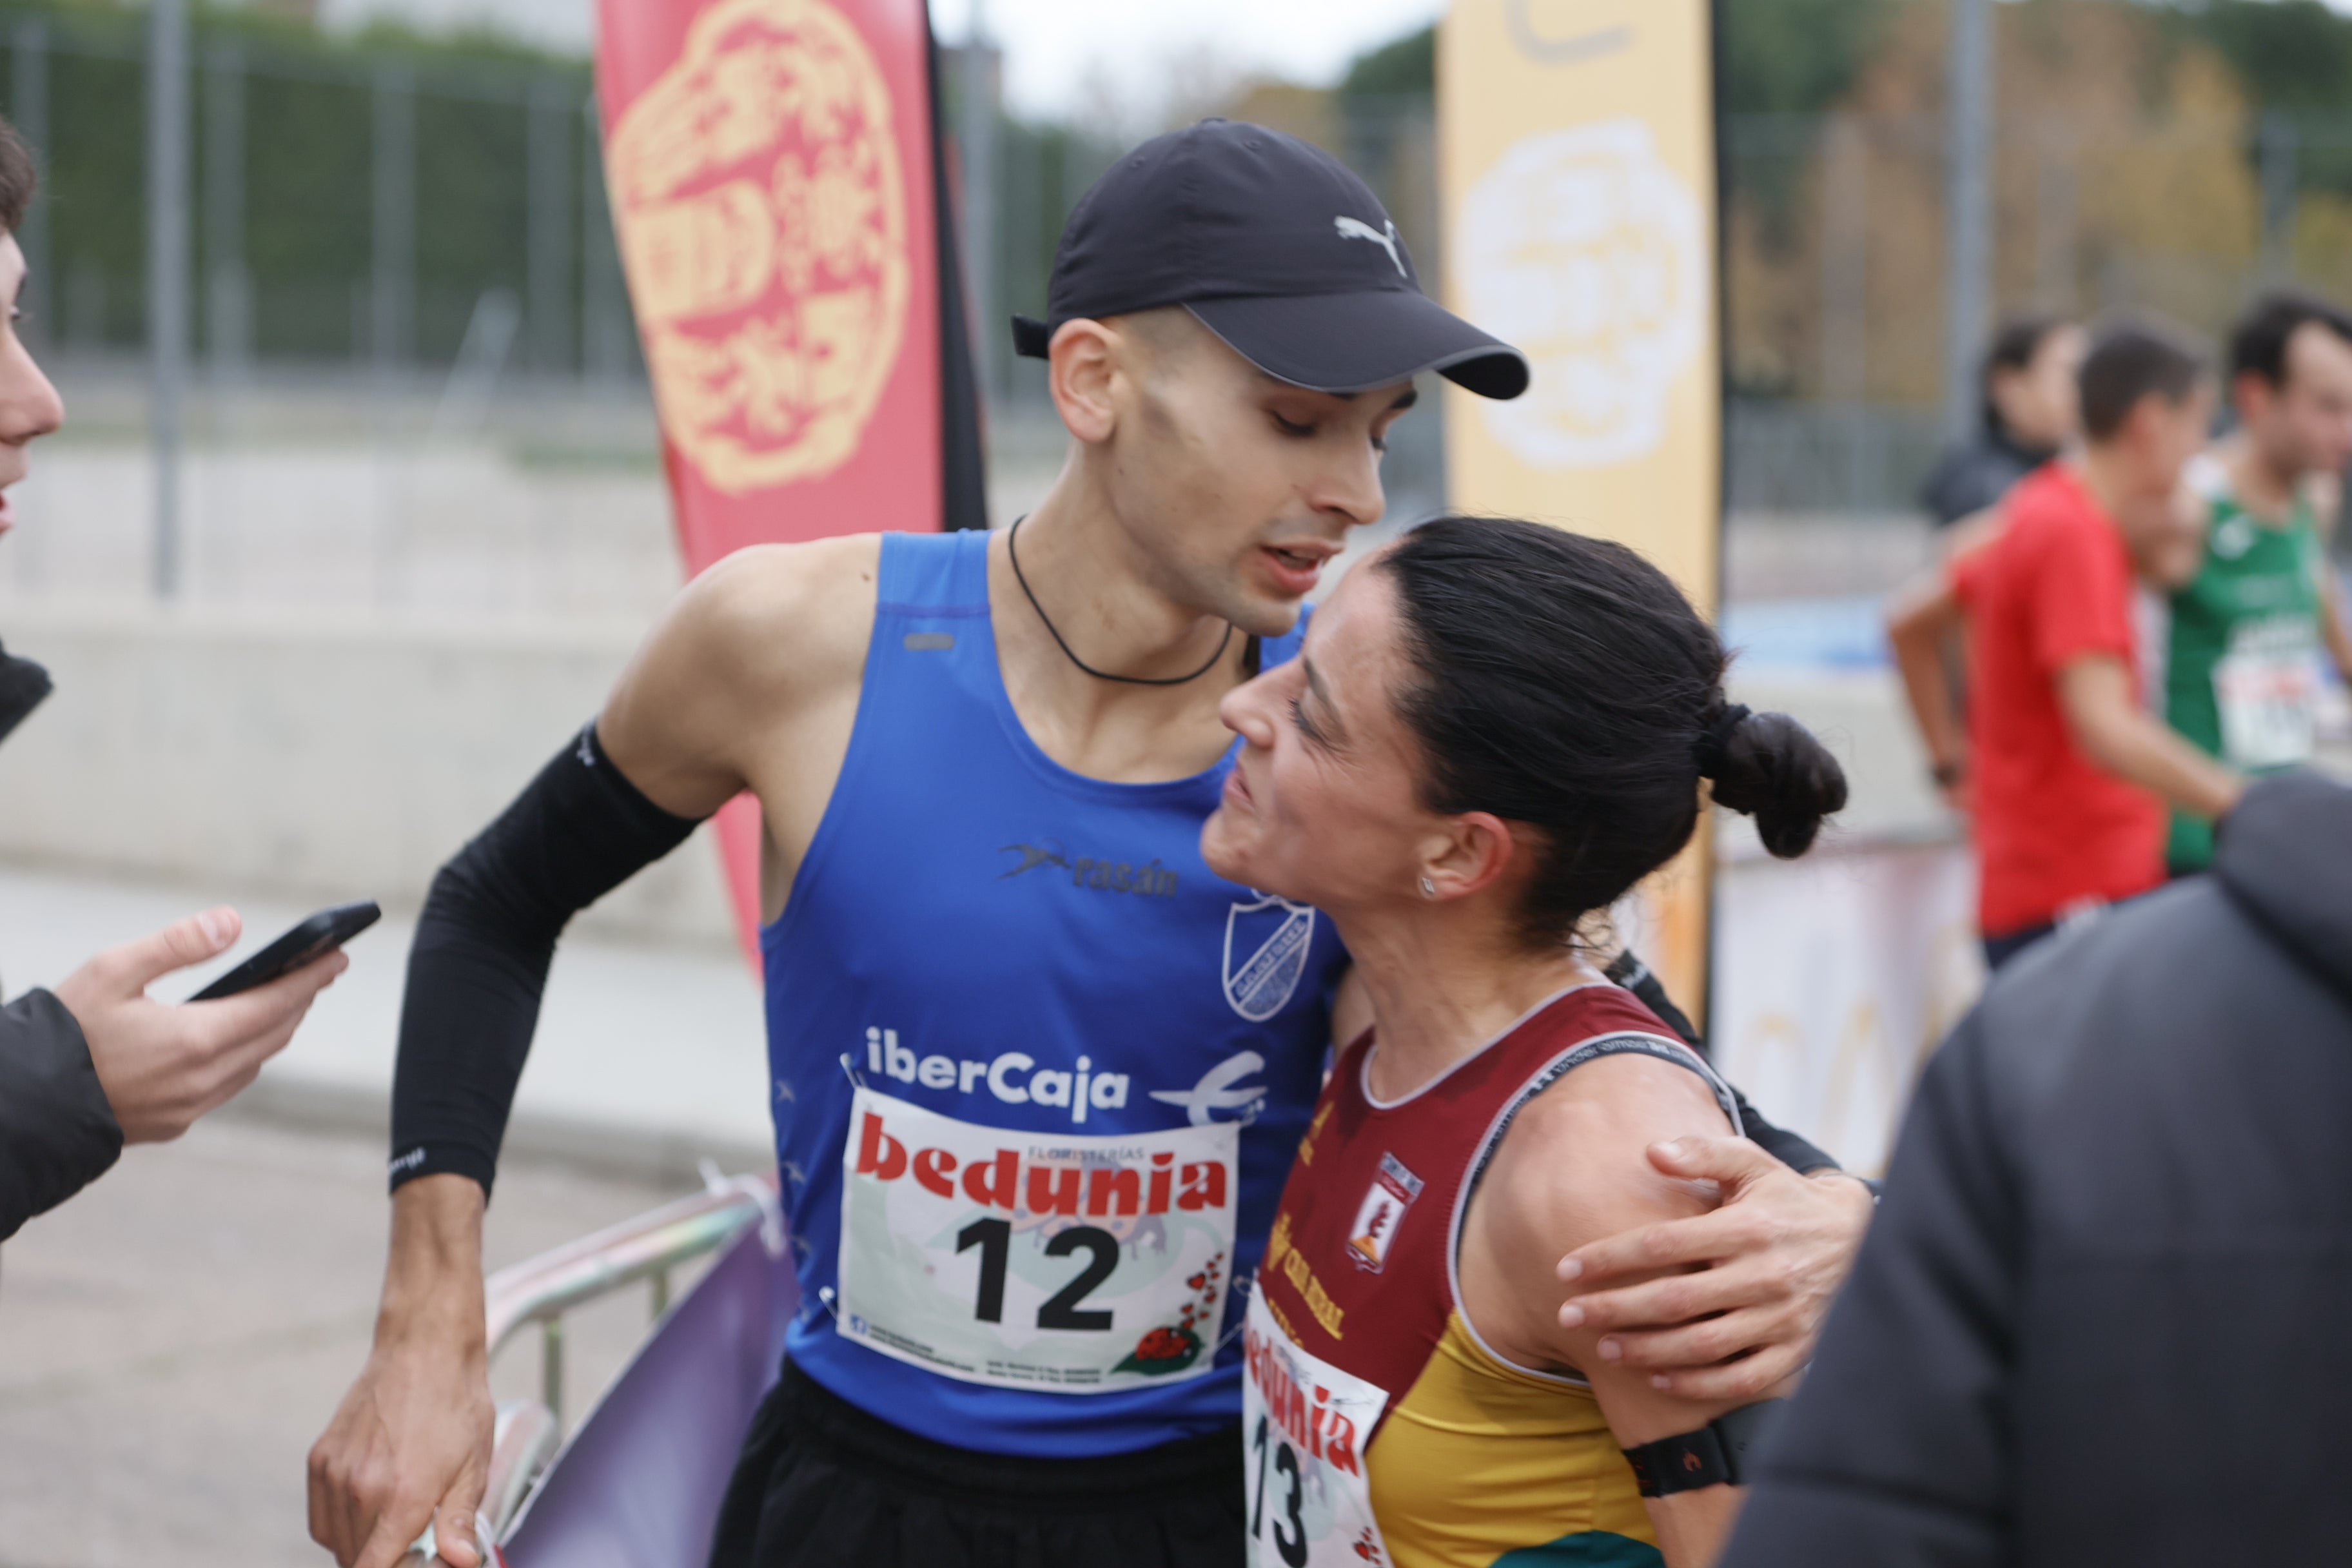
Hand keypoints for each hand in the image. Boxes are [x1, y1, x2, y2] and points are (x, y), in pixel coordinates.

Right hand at [54, 906, 347, 1142]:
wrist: (21, 1107)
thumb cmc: (60, 1033)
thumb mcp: (112, 971)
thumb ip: (177, 944)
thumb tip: (233, 922)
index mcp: (195, 1040)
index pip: (275, 1004)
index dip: (311, 978)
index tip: (338, 957)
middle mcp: (203, 1080)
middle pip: (273, 1034)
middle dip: (299, 1000)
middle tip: (319, 971)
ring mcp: (189, 1107)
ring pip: (254, 1063)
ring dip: (274, 1030)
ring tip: (287, 998)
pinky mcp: (173, 1124)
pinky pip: (227, 1085)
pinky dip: (244, 1056)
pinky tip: (239, 1037)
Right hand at [309, 1328, 493, 1567]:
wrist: (424, 1351)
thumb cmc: (456, 1406)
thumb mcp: (474, 1466)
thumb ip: (460, 1522)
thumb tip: (461, 1562)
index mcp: (403, 1496)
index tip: (411, 1563)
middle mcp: (361, 1488)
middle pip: (357, 1560)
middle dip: (386, 1559)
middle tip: (416, 1539)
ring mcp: (334, 1473)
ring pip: (337, 1542)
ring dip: (363, 1543)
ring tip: (397, 1517)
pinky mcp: (319, 1460)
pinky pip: (322, 1518)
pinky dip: (342, 1524)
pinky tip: (372, 1505)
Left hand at [1553, 1135, 1872, 1401]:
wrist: (1862, 1241)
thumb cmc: (1786, 1199)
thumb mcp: (1752, 1165)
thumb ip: (1703, 1153)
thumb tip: (1650, 1151)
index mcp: (1747, 1227)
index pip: (1663, 1245)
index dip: (1609, 1258)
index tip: (1566, 1269)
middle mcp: (1766, 1275)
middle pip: (1674, 1301)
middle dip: (1614, 1310)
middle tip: (1568, 1316)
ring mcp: (1783, 1318)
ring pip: (1703, 1345)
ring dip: (1646, 1351)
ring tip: (1604, 1347)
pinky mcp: (1795, 1351)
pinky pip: (1740, 1379)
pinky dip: (1697, 1383)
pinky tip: (1657, 1376)